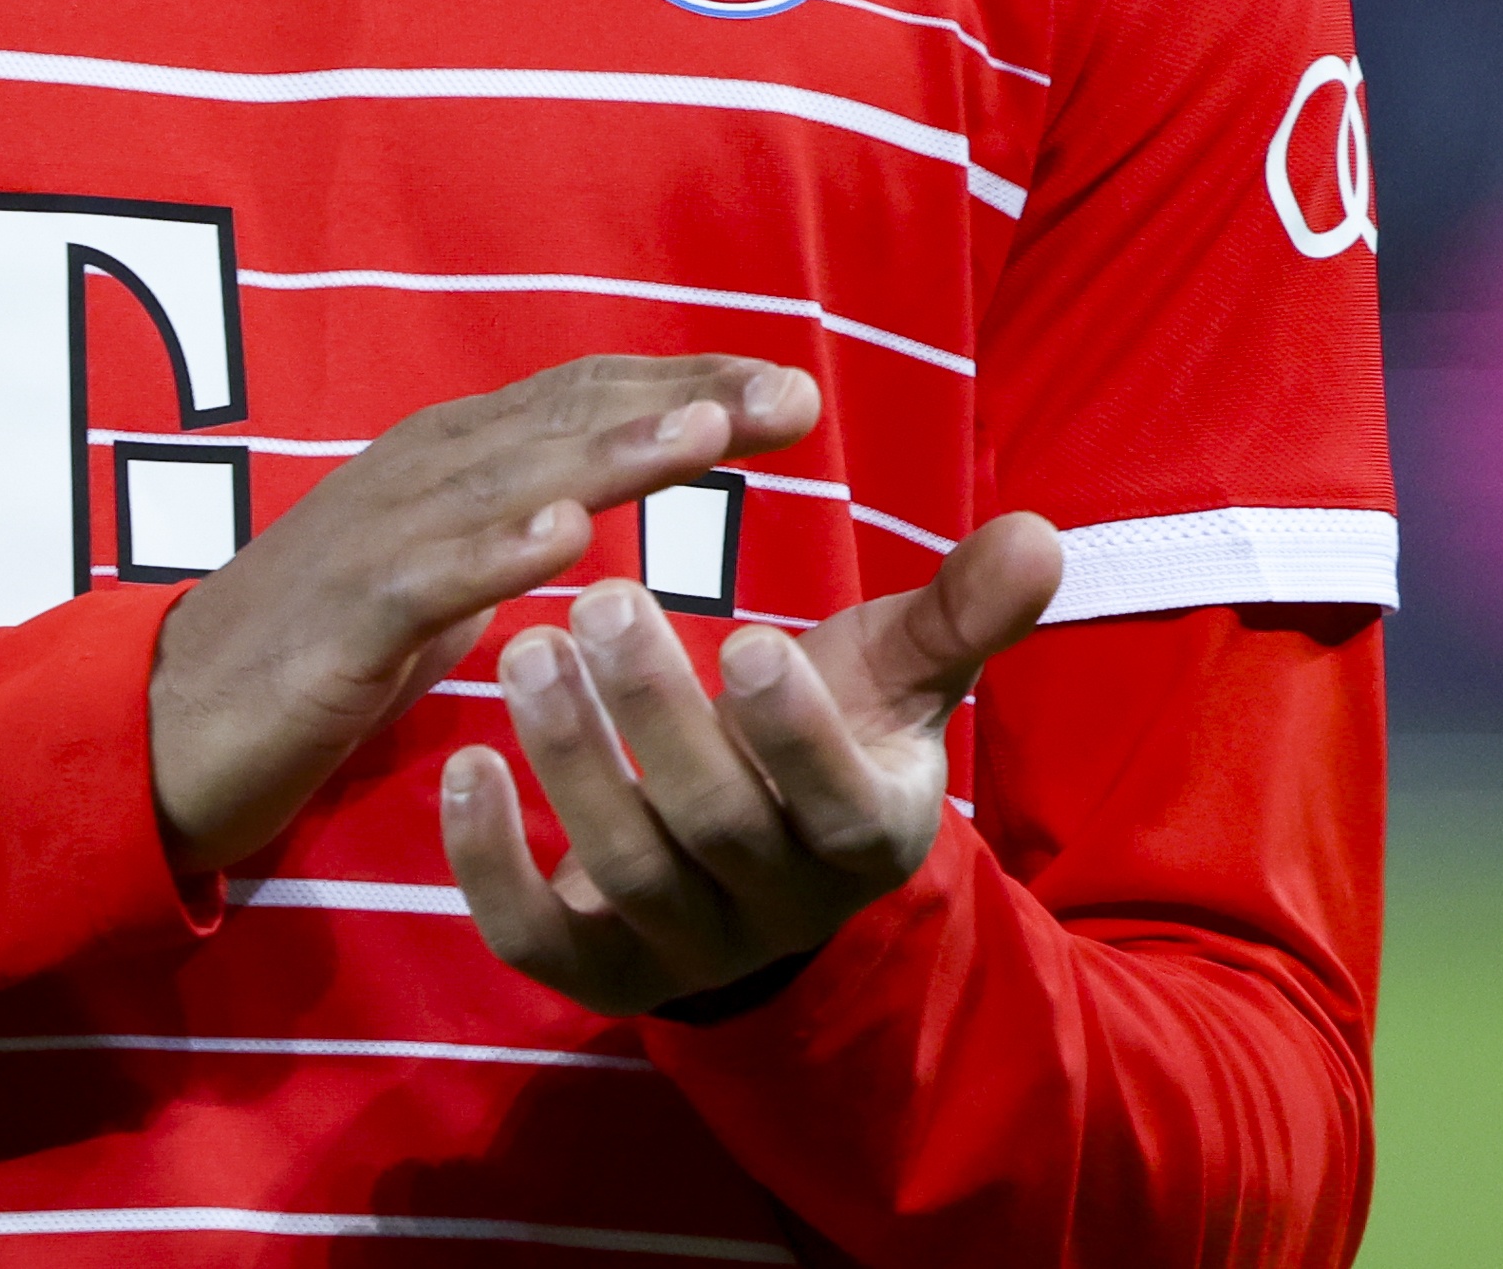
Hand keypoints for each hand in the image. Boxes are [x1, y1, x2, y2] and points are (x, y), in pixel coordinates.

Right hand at [149, 354, 817, 877]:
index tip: (784, 389)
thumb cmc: (305, 650)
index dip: (684, 385)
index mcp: (443, 461)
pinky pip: (431, 576)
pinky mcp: (346, 617)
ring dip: (612, 450)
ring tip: (706, 430)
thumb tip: (574, 508)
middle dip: (682, 400)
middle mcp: (416, 474)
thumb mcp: (424, 578)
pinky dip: (500, 549)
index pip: (582, 401)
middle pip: (565, 418)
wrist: (171, 720)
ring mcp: (377, 538)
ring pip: (513, 477)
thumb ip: (493, 534)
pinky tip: (571, 536)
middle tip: (790, 397)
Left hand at [442, 509, 1061, 1011]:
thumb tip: (1042, 533)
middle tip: (598, 599)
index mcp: (864, 834)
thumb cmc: (831, 732)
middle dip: (655, 714)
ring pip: (623, 869)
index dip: (795, 731)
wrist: (767, 862)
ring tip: (522, 647)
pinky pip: (536, 940)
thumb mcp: (896, 676)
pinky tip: (460, 764)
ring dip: (570, 759)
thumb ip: (961, 612)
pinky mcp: (597, 970)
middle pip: (714, 823)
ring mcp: (684, 946)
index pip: (835, 796)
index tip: (749, 636)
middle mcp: (778, 907)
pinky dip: (490, 863)